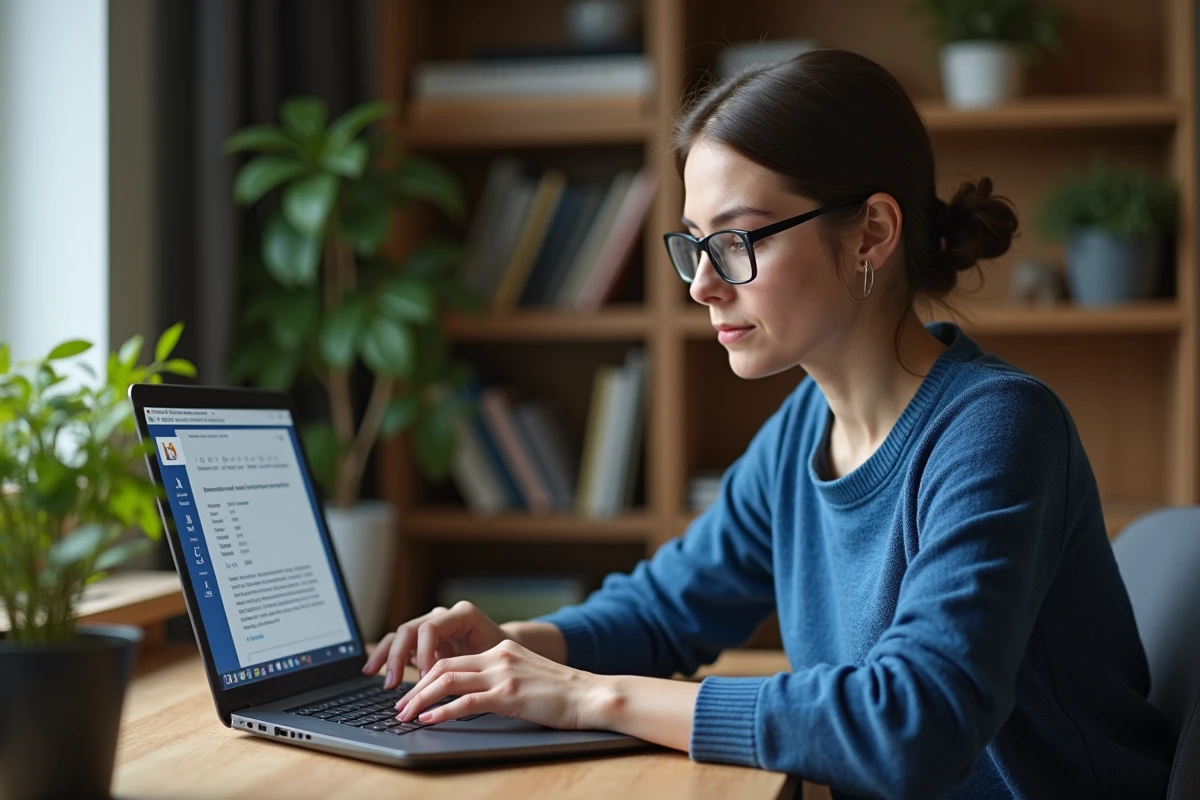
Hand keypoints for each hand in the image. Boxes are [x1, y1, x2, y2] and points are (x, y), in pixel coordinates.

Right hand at [362, 601, 507, 689]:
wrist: (505, 653)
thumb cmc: (501, 656)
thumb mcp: (491, 660)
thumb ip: (470, 668)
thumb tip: (450, 687)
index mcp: (462, 615)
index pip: (431, 628)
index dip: (423, 652)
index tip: (424, 677)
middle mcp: (442, 617)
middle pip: (410, 629)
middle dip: (398, 656)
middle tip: (392, 682)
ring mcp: (430, 626)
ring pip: (399, 634)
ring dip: (385, 655)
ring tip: (372, 674)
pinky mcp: (422, 641)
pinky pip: (398, 644)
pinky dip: (385, 656)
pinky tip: (373, 672)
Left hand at [392, 638, 608, 730]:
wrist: (592, 695)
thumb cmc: (564, 694)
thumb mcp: (527, 677)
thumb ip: (502, 680)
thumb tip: (474, 698)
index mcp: (502, 650)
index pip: (453, 659)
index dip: (427, 676)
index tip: (412, 693)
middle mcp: (499, 657)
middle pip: (444, 666)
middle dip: (417, 688)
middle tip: (400, 707)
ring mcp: (503, 674)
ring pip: (448, 680)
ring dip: (421, 699)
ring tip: (406, 715)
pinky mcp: (509, 694)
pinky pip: (466, 700)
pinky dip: (443, 710)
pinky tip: (430, 719)